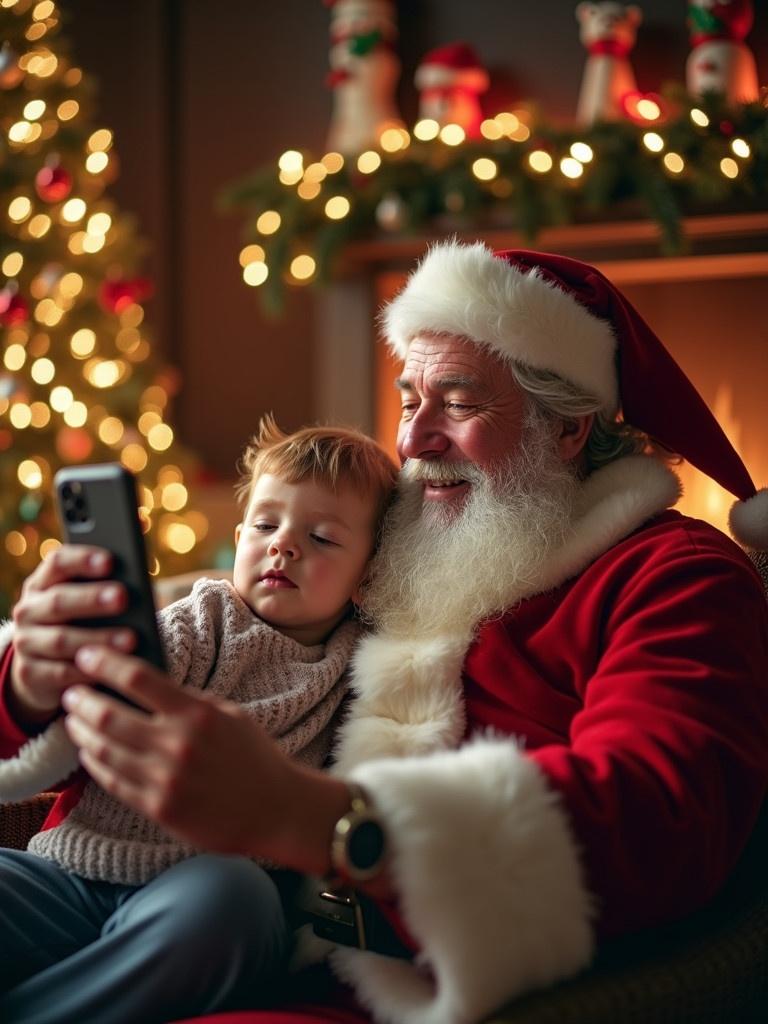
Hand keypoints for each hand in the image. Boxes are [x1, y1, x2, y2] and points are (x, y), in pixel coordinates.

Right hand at [10, 546, 134, 724]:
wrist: (45, 671)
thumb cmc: (81, 626)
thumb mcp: (86, 606)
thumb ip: (103, 591)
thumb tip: (138, 587)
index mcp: (42, 584)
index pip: (58, 562)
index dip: (82, 559)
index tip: (110, 560)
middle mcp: (28, 610)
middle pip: (58, 600)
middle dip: (92, 598)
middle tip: (123, 597)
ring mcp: (25, 643)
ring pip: (61, 639)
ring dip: (98, 639)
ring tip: (132, 639)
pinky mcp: (30, 674)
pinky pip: (61, 672)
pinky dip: (88, 671)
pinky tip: (111, 669)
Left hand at [63, 645, 350, 870]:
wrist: (275, 809)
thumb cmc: (254, 758)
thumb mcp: (227, 715)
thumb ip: (187, 702)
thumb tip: (144, 684)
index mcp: (198, 713)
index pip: (138, 679)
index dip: (105, 663)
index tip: (87, 653)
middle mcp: (178, 744)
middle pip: (110, 715)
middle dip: (82, 700)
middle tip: (71, 692)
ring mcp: (166, 779)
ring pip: (104, 750)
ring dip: (82, 733)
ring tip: (73, 721)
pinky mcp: (159, 808)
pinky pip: (113, 782)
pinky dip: (95, 764)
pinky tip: (90, 752)